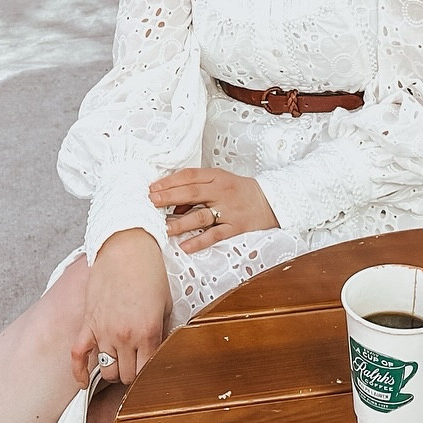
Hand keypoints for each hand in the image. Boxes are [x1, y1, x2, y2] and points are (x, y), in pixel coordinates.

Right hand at [69, 229, 168, 387]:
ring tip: (118, 363)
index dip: (148, 374)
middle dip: (132, 373)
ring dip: (113, 370)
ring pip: (106, 370)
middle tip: (134, 363)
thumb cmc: (149, 270)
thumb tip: (161, 350)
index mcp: (148, 332)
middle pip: (126, 375)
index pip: (146, 372)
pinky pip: (78, 357)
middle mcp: (125, 336)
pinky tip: (83, 382)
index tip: (149, 369)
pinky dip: (79, 373)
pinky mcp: (88, 323)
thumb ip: (164, 330)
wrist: (126, 246)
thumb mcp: (166, 302)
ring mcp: (104, 331)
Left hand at [149, 167, 277, 251]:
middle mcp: (222, 192)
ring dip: (180, 223)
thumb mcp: (221, 182)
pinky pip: (215, 235)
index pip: (190, 176)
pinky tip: (186, 246)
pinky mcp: (235, 228)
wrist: (271, 201)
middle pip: (191, 194)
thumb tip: (174, 204)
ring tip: (164, 228)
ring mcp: (229, 211)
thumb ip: (198, 189)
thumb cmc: (240, 191)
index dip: (170, 181)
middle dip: (169, 197)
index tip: (152, 187)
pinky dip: (200, 241)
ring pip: (201, 216)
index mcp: (217, 177)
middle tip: (150, 202)